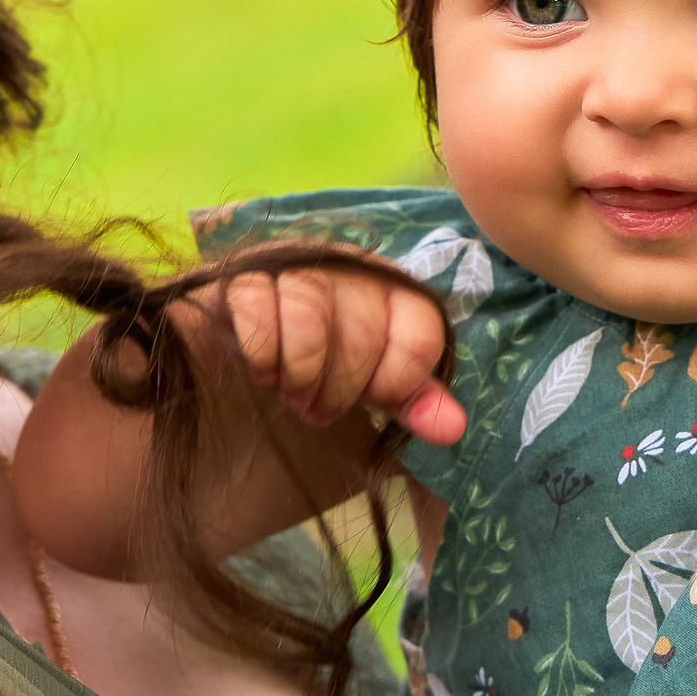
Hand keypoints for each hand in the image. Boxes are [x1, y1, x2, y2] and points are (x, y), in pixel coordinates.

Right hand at [208, 253, 466, 444]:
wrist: (248, 342)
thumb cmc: (321, 362)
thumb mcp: (371, 382)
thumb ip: (411, 400)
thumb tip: (453, 429)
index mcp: (392, 290)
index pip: (420, 333)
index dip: (398, 382)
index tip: (373, 399)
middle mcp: (349, 269)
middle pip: (363, 333)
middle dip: (340, 390)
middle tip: (318, 410)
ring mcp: (295, 266)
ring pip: (309, 319)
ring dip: (300, 376)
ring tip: (291, 395)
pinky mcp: (244, 275)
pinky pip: (256, 307)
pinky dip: (262, 356)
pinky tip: (263, 370)